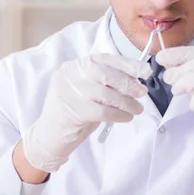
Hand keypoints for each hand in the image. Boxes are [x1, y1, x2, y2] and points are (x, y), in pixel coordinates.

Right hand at [22, 54, 151, 172]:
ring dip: (126, 102)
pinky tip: (126, 117)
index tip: (144, 70)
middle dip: (128, 82)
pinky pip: (103, 111)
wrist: (49, 136)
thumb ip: (104, 82)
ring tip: (137, 108)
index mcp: (74, 66)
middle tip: (142, 92)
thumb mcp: (87, 90)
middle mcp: (70, 75)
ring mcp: (69, 92)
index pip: (102, 58)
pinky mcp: (72, 111)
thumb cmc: (73, 112)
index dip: (126, 63)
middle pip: (105, 74)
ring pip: (106, 94)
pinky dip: (119, 114)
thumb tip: (136, 79)